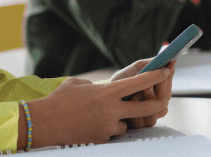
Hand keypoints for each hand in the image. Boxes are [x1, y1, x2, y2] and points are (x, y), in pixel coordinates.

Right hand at [28, 67, 171, 147]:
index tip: (166, 70)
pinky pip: (112, 132)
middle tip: (164, 101)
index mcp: (107, 92)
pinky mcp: (102, 139)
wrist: (45, 123)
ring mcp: (108, 126)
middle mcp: (111, 109)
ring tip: (104, 114)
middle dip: (157, 104)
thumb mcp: (79, 84)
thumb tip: (104, 89)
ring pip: (126, 123)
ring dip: (123, 119)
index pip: (139, 82)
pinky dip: (109, 128)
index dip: (155, 75)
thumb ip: (97, 86)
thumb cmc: (60, 100)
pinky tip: (94, 124)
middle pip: (145, 108)